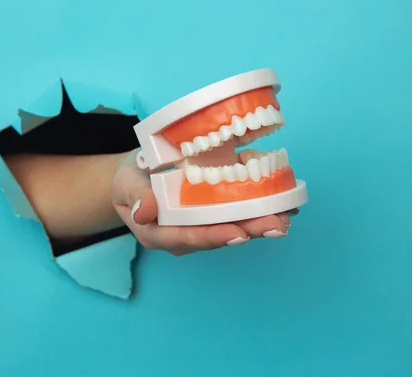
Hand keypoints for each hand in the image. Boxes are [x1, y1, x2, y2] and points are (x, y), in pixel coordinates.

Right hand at [111, 148, 296, 255]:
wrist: (139, 173)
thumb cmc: (130, 179)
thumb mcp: (124, 183)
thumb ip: (135, 196)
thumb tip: (145, 212)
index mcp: (160, 233)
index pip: (188, 237)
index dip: (215, 236)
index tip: (239, 233)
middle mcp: (185, 234)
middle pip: (219, 235)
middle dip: (250, 230)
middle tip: (278, 226)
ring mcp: (202, 223)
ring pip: (233, 225)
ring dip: (261, 221)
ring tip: (286, 216)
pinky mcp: (214, 210)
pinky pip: (237, 211)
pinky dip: (261, 206)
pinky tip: (283, 202)